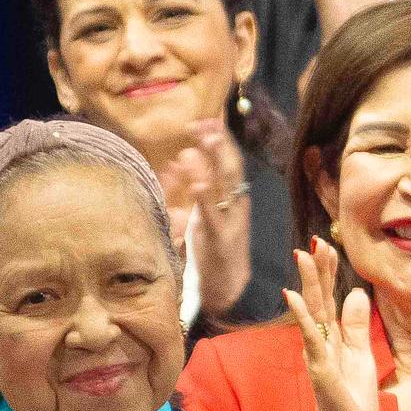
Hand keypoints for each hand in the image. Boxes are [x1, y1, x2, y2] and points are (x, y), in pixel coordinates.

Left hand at [163, 119, 254, 321]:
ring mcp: (228, 222)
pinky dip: (204, 198)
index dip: (220, 140)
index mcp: (232, 200)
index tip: (208, 120)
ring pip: (224, 187)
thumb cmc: (212, 252)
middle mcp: (234, 207)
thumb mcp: (200, 215)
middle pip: (230, 168)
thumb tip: (177, 158)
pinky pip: (211, 216)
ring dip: (213, 163)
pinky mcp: (218, 240)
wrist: (229, 291)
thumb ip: (188, 187)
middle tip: (206, 123)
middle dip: (219, 144)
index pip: (229, 162)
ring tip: (202, 142)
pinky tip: (197, 184)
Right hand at [284, 236, 380, 410]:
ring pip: (313, 311)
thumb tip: (356, 292)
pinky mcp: (320, 368)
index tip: (326, 244)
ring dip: (308, 283)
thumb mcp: (361, 355)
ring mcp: (318, 353)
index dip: (328, 272)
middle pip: (319, 298)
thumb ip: (356, 326)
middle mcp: (321, 341)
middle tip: (312, 240)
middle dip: (316, 269)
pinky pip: (311, 337)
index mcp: (333, 337)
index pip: (329, 298)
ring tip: (301, 256)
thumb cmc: (353, 399)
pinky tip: (294, 296)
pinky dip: (302, 316)